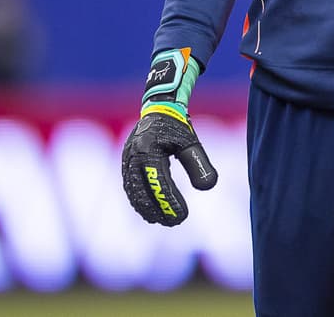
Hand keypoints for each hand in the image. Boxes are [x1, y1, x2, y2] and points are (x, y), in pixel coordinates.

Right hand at [121, 48, 217, 224]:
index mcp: (148, 148)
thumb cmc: (176, 127)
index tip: (183, 216)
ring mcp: (126, 161)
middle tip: (175, 223)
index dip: (170, 201)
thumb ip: (199, 163)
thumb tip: (208, 186)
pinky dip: (139, 202)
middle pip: (142, 191)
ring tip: (164, 221)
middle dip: (158, 209)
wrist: (157, 110)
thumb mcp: (191, 142)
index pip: (159, 182)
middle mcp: (133, 156)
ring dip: (147, 209)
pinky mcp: (125, 165)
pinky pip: (130, 188)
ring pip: (133, 192)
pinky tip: (151, 213)